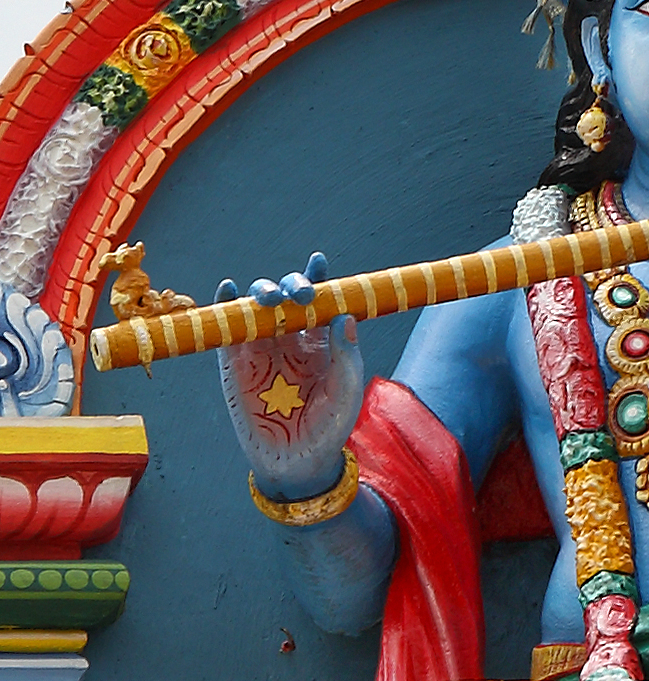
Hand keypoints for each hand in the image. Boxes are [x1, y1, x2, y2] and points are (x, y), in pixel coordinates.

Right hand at [217, 253, 363, 499]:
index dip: (317, 277)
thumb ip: (347, 353)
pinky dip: (227, 307)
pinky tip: (229, 291)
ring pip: (258, 308)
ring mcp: (262, 349)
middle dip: (291, 286)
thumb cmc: (330, 425)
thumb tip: (344, 315)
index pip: (319, 300)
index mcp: (321, 339)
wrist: (298, 462)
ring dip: (263, 293)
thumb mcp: (347, 389)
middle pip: (287, 298)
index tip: (318, 261)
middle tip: (300, 295)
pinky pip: (229, 331)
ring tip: (271, 297)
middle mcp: (291, 338)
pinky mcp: (235, 365)